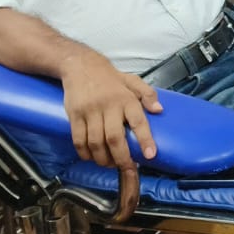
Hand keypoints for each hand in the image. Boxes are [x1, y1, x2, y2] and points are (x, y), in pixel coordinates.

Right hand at [59, 52, 162, 173]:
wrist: (80, 65)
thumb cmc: (109, 77)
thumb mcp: (132, 80)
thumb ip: (147, 94)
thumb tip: (159, 109)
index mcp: (126, 98)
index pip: (138, 121)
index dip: (145, 139)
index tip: (150, 155)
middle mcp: (108, 105)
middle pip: (114, 138)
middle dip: (121, 158)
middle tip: (126, 168)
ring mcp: (90, 111)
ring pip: (95, 142)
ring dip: (102, 159)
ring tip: (109, 164)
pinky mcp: (74, 115)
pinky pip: (78, 140)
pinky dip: (84, 153)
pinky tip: (91, 157)